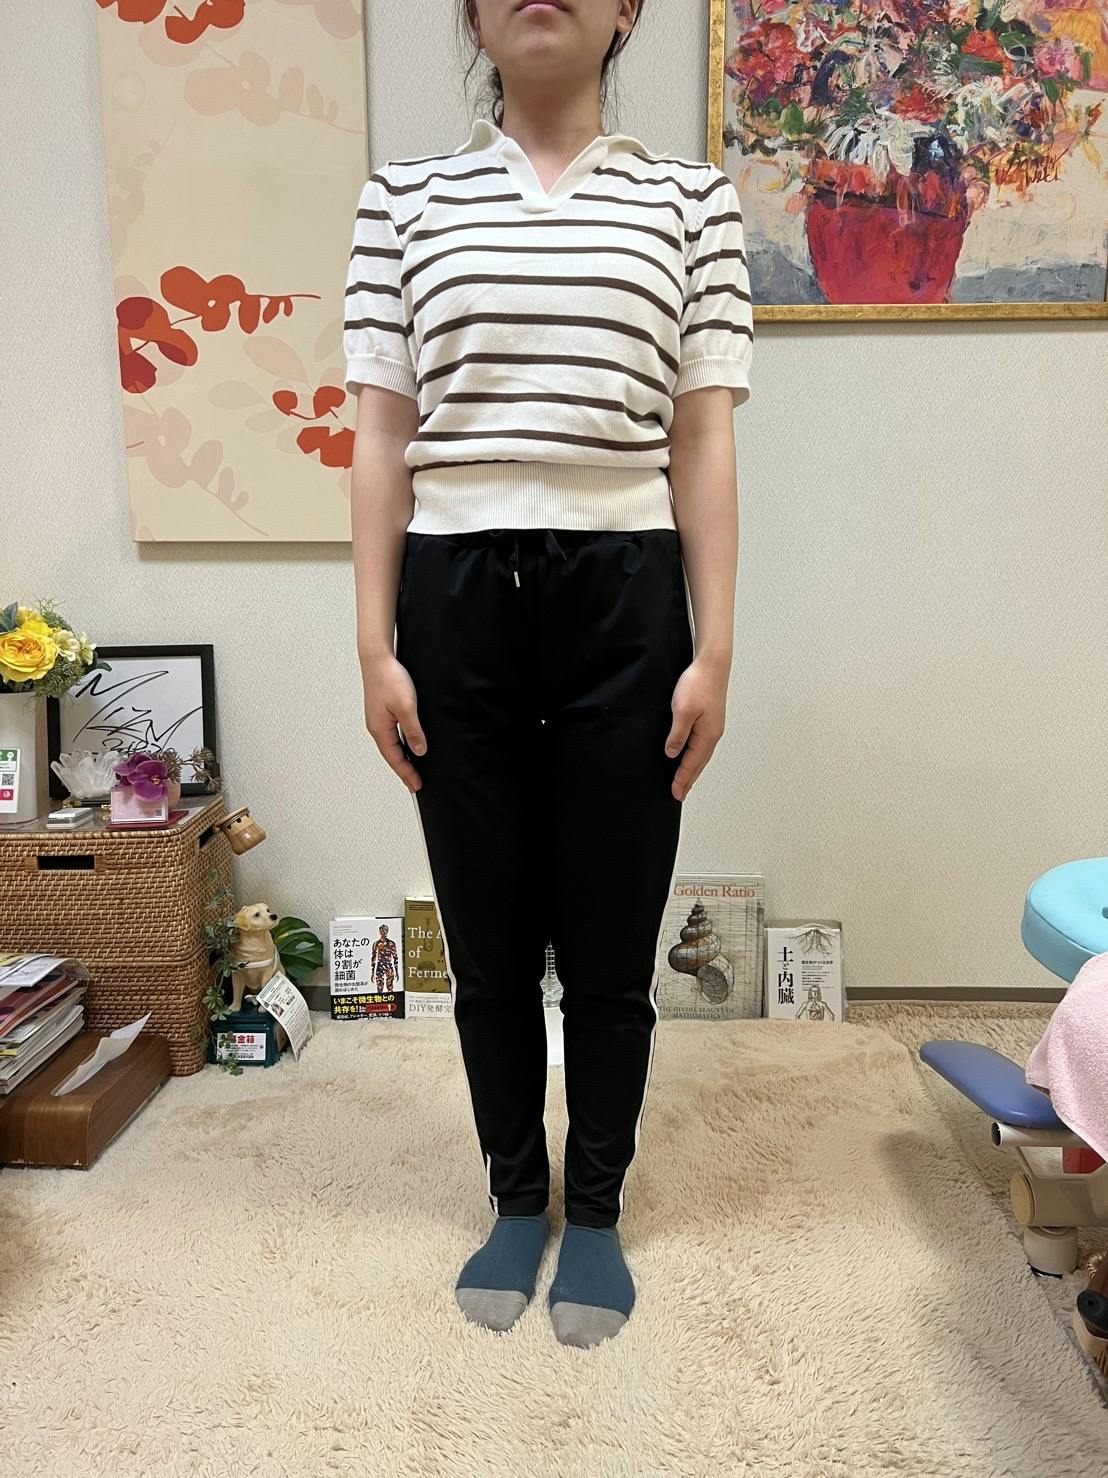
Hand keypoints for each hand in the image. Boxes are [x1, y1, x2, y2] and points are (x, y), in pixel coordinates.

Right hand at [361, 653, 426, 793]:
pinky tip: (406, 746)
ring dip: (401, 759)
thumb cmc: (390, 679)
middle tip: (415, 784)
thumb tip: (418, 751)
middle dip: (403, 770)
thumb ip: (413, 731)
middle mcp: (376, 727)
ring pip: (390, 746)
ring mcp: (378, 720)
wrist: (377, 658)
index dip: (407, 773)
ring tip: (411, 770)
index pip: (395, 758)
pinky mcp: (381, 712)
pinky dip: (399, 745)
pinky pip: (391, 735)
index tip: (417, 786)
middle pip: (391, 755)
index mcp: (380, 729)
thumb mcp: (407, 707)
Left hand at [664, 656, 727, 801]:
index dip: (682, 779)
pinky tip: (692, 755)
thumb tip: (673, 754)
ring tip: (686, 781)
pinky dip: (696, 756)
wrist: (712, 664)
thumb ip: (677, 735)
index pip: (691, 764)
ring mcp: (713, 727)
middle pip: (699, 763)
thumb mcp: (682, 711)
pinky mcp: (711, 719)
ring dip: (693, 769)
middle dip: (689, 779)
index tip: (675, 793)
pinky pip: (702, 745)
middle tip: (680, 794)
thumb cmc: (698, 684)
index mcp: (706, 736)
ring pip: (702, 755)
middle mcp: (713, 734)